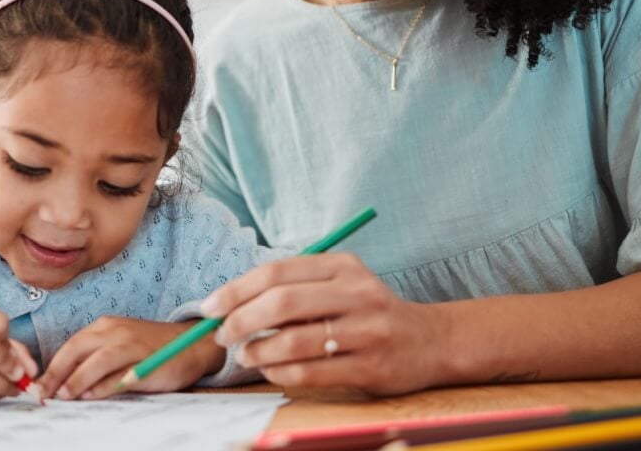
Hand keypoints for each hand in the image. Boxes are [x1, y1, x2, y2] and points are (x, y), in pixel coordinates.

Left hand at [37, 316, 225, 400]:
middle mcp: (116, 331)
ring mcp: (132, 346)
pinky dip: (103, 387)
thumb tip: (64, 383)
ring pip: (97, 361)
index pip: (71, 345)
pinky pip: (121, 375)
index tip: (39, 386)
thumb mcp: (118, 346)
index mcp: (106, 326)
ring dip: (77, 380)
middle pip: (78, 349)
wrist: (191, 344)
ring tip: (63, 395)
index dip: (52, 366)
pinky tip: (91, 397)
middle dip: (57, 373)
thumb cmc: (149, 348)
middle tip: (44, 393)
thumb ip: (94, 360)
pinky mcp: (147, 363)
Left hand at [204, 253, 450, 394]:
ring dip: (257, 351)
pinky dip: (279, 372)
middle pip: (282, 303)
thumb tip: (232, 302)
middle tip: (222, 335)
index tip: (210, 306)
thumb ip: (297, 287)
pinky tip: (270, 369)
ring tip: (244, 355)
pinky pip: (310, 372)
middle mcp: (357, 294)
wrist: (430, 341)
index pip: (278, 272)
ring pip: (293, 341)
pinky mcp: (371, 367)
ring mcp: (366, 331)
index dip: (236, 289)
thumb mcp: (342, 284)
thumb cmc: (369, 312)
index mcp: (344, 267)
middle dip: (240, 320)